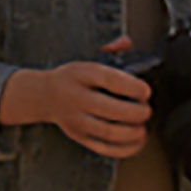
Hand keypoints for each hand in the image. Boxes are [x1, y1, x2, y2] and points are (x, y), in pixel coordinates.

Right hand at [0, 36, 152, 158]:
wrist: (45, 96)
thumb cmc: (73, 78)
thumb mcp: (88, 58)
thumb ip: (111, 50)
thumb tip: (126, 42)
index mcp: (82, 75)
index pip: (109, 80)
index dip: (132, 87)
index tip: (146, 91)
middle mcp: (77, 98)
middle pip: (111, 109)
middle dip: (136, 112)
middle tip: (146, 110)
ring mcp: (77, 120)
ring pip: (108, 131)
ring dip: (132, 132)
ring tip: (142, 126)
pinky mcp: (79, 137)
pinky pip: (104, 147)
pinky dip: (124, 148)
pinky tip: (137, 141)